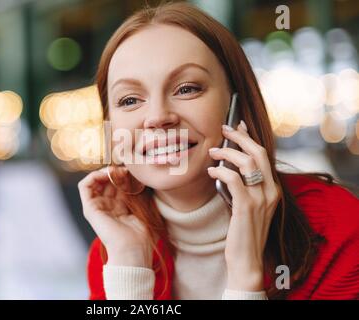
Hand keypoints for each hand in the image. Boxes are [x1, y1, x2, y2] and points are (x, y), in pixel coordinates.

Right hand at [78, 166, 151, 267]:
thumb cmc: (142, 235)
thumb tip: (139, 177)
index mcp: (120, 207)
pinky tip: (106, 174)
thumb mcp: (142, 209)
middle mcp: (107, 206)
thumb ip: (138, 193)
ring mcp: (97, 207)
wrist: (132, 250)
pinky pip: (84, 186)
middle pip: (107, 181)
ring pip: (95, 181)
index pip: (118, 184)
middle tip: (126, 170)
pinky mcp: (89, 208)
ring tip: (116, 171)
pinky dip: (93, 176)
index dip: (125, 175)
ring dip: (105, 172)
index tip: (134, 172)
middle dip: (116, 172)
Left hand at [207, 121, 279, 290]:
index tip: (238, 125)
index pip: (263, 156)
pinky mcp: (246, 207)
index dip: (250, 138)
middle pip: (258, 153)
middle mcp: (270, 192)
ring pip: (247, 163)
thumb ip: (244, 187)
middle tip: (224, 128)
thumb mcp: (248, 206)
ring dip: (227, 152)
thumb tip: (228, 167)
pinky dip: (221, 171)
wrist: (247, 260)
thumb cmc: (243, 232)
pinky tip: (211, 171)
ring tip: (213, 151)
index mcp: (272, 190)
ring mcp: (260, 199)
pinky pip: (234, 180)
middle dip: (240, 137)